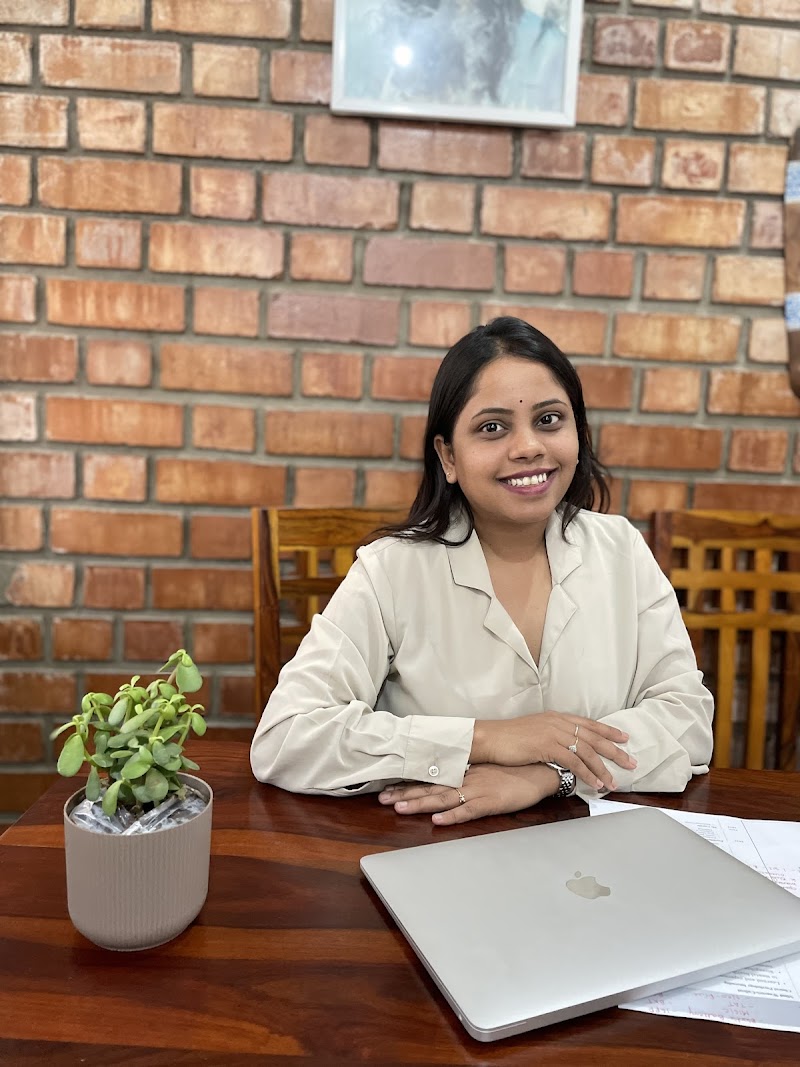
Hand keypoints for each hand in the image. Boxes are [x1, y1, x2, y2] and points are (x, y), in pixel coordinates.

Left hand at [378, 764, 560, 825]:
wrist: (539, 770)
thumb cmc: (512, 770)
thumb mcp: (484, 769)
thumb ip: (465, 774)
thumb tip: (447, 778)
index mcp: (464, 772)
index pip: (431, 778)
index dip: (409, 783)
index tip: (387, 787)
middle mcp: (466, 779)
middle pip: (431, 788)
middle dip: (406, 794)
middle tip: (382, 799)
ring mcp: (477, 790)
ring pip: (444, 798)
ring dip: (422, 804)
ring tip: (401, 809)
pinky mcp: (491, 802)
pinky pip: (469, 810)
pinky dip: (453, 815)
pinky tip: (439, 820)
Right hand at [471, 712, 635, 792]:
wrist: (490, 738)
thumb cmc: (507, 738)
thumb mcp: (534, 731)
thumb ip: (551, 736)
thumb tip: (564, 748)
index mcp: (556, 717)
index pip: (588, 724)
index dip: (608, 731)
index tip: (624, 738)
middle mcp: (558, 722)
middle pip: (594, 737)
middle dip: (615, 750)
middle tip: (631, 762)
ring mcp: (553, 733)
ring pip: (587, 751)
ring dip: (603, 768)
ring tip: (614, 782)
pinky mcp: (548, 746)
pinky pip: (574, 762)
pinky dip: (587, 774)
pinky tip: (596, 783)